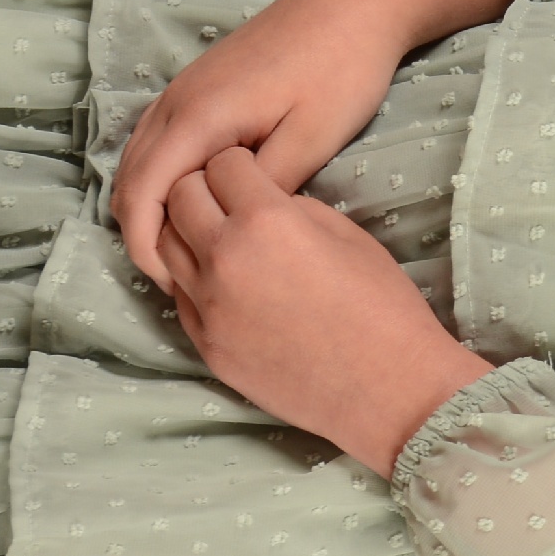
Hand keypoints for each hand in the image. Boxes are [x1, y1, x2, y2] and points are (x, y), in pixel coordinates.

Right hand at [108, 0, 511, 282]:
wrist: (354, 1)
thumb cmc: (341, 70)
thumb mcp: (311, 139)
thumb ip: (263, 188)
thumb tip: (230, 226)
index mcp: (198, 117)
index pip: (141, 194)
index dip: (145, 247)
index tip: (173, 287)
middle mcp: (176, 101)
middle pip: (130, 180)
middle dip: (142, 234)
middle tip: (181, 281)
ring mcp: (183, 89)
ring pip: (141, 159)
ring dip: (150, 206)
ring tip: (189, 252)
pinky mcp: (200, 85)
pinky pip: (161, 140)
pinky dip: (163, 178)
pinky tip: (200, 204)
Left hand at [148, 147, 496, 473]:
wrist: (390, 391)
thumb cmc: (384, 309)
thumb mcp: (348, 236)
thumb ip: (294, 209)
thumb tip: (260, 202)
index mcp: (266, 221)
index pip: (222, 164)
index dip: (240, 164)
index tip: (252, 174)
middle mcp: (225, 258)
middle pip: (179, 196)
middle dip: (204, 189)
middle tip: (230, 202)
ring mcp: (208, 306)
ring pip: (164, 245)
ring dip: (189, 233)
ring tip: (222, 242)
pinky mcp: (206, 344)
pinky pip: (179, 294)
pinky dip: (195, 280)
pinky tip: (228, 285)